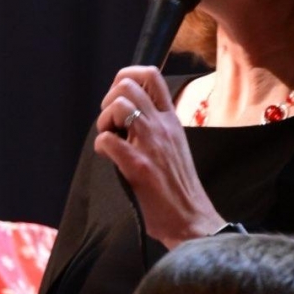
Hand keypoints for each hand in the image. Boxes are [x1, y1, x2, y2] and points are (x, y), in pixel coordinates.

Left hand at [93, 67, 223, 248]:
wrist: (191, 218)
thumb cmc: (179, 186)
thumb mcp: (175, 145)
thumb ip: (158, 126)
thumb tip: (131, 114)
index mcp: (172, 119)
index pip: (152, 75)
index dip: (127, 76)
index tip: (120, 98)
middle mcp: (163, 125)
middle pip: (128, 84)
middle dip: (110, 99)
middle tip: (111, 122)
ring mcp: (151, 144)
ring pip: (118, 105)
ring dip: (104, 120)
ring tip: (110, 138)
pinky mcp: (138, 166)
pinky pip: (108, 140)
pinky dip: (101, 146)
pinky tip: (109, 157)